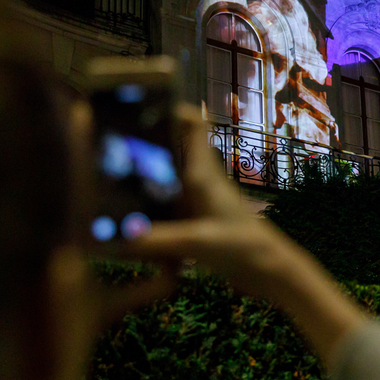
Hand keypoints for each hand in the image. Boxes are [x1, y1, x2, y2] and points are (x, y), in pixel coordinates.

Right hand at [120, 105, 367, 366]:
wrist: (272, 274)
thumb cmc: (244, 247)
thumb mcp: (198, 242)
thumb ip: (156, 240)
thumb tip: (110, 240)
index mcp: (203, 174)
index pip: (194, 125)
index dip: (171, 109)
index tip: (138, 105)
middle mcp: (201, 183)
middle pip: (173, 151)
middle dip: (144, 147)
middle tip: (107, 149)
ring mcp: (200, 204)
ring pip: (168, 182)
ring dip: (144, 182)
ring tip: (106, 184)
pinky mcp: (200, 226)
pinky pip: (169, 211)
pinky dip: (151, 214)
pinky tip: (127, 228)